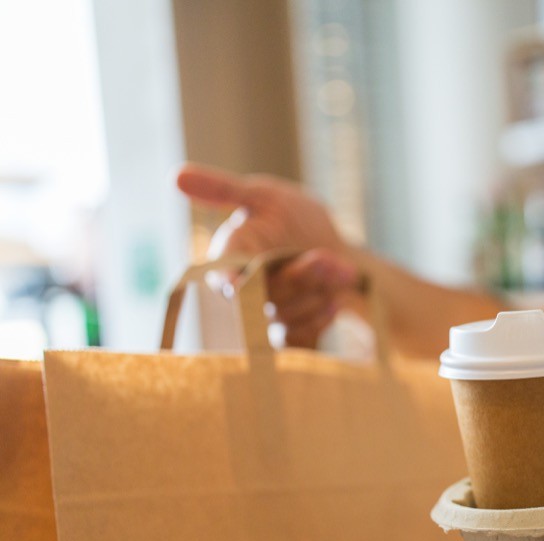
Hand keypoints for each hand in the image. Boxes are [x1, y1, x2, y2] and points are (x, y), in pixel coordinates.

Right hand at [176, 164, 362, 346]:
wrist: (330, 245)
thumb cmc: (289, 217)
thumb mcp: (262, 196)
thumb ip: (223, 189)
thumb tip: (178, 176)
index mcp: (228, 258)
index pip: (224, 277)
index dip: (232, 282)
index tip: (239, 285)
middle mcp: (242, 292)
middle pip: (265, 297)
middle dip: (301, 276)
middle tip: (327, 257)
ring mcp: (265, 316)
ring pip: (288, 315)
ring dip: (319, 292)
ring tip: (340, 269)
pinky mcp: (289, 333)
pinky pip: (302, 336)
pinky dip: (323, 315)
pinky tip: (336, 298)